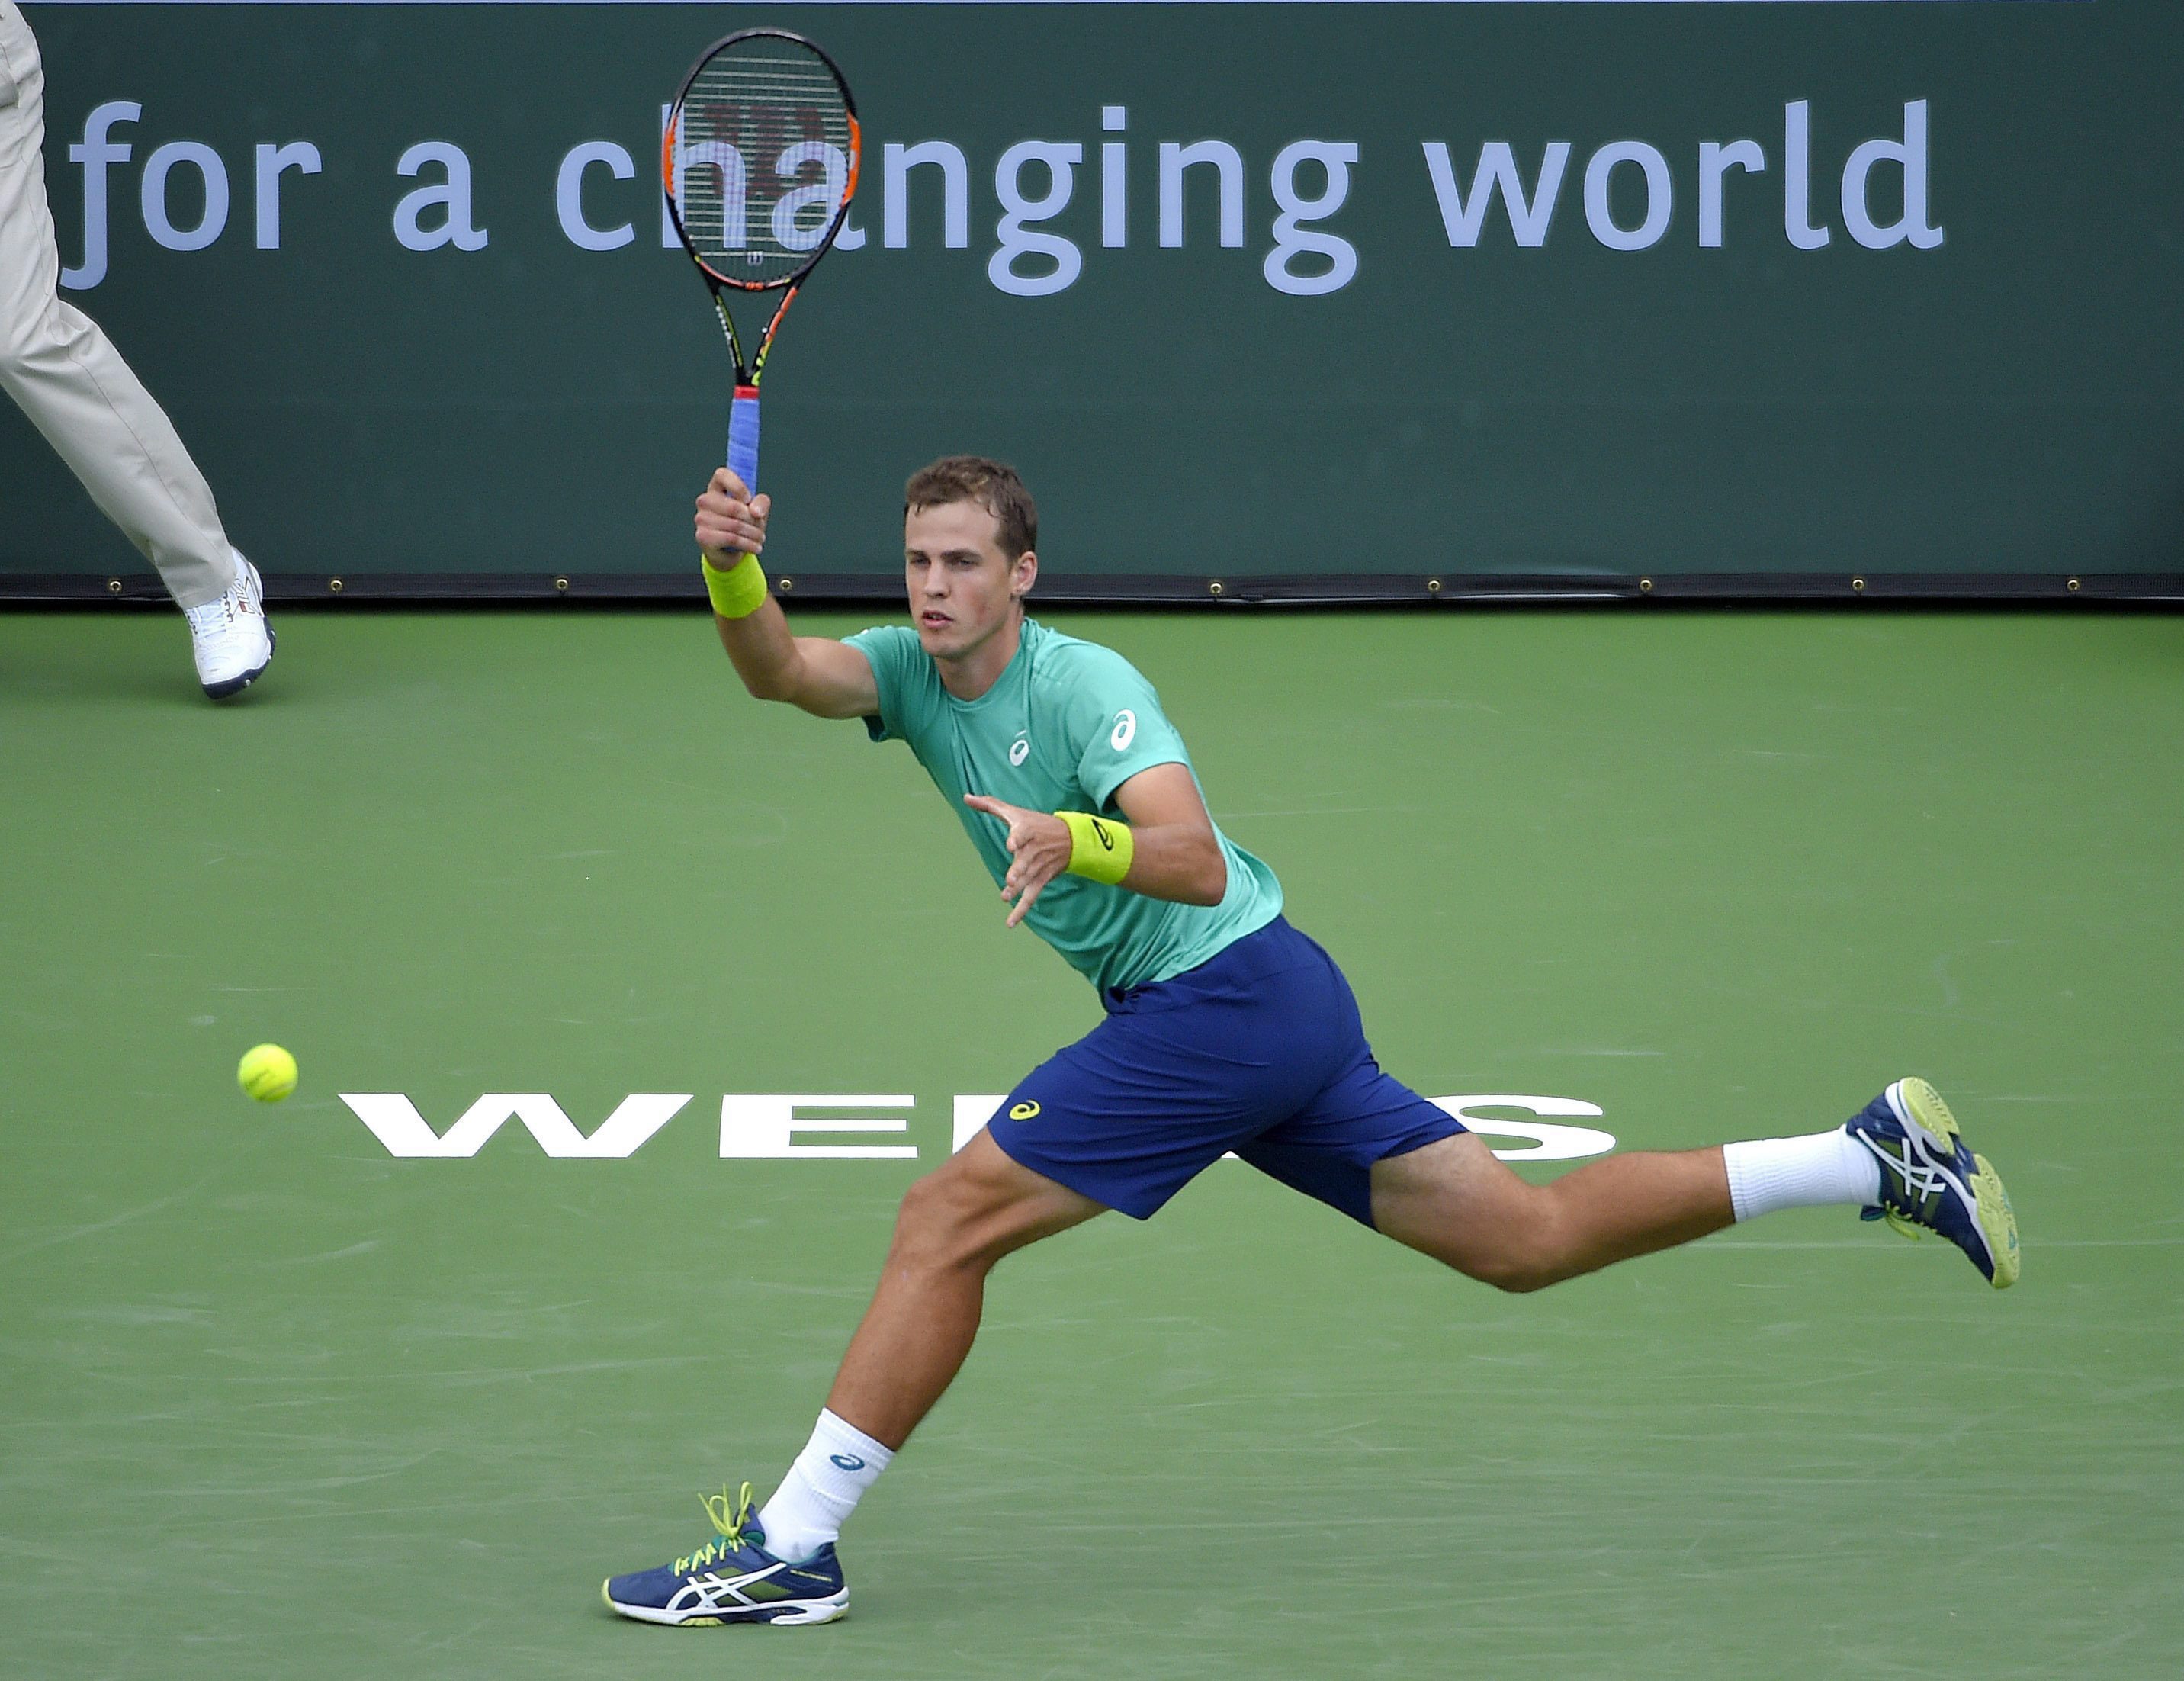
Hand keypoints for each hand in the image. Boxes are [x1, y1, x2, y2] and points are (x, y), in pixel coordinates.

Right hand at [695, 467, 770, 563]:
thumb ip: (761, 502)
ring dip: (754, 534)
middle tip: (760, 528)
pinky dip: (748, 544)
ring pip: (735, 525)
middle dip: (753, 520)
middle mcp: (705, 500)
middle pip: (734, 507)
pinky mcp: (702, 536)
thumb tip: (755, 512)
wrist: (730, 550)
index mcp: (716, 487)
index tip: (749, 500)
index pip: (722, 475)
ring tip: (760, 539)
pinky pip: (731, 539)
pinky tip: (755, 547)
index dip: (738, 487)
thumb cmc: (743, 523)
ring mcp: (701, 518)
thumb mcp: (756, 510)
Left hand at [963, 794, 1070, 927]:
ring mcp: (1038, 866)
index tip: (1012, 845)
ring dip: (1018, 889)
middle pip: (1025, 861)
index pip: (1022, 834)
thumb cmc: (1036, 822)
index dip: (1017, 838)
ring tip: (1006, 896)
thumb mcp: (1014, 812)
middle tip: (1010, 879)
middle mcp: (1033, 849)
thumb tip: (966, 797)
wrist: (1071, 838)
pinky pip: (1031, 896)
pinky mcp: (1041, 879)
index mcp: (1027, 830)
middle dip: (1019, 870)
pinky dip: (1021, 910)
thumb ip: (989, 805)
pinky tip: (1010, 923)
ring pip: (1027, 880)